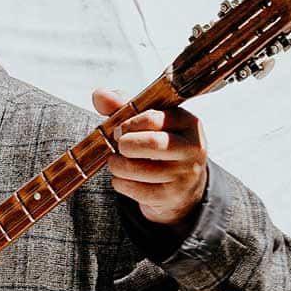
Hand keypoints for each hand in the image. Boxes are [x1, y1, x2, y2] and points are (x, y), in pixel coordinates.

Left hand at [92, 88, 207, 228]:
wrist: (184, 184)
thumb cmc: (160, 145)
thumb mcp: (148, 122)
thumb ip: (124, 106)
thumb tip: (98, 94)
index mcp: (188, 122)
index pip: (152, 118)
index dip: (128, 123)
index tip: (119, 129)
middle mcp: (192, 148)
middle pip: (150, 143)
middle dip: (124, 145)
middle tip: (118, 146)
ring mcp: (184, 174)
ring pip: (137, 168)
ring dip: (117, 165)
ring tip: (117, 162)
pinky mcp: (171, 196)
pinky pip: (134, 189)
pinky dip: (120, 183)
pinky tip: (124, 178)